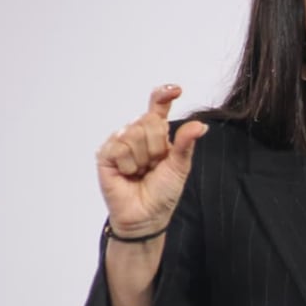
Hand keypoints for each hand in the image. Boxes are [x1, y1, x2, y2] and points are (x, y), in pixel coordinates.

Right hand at [96, 85, 207, 237]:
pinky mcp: (106, 155)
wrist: (147, 215)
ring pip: (134, 133)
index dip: (164, 95)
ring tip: (141, 172)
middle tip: (154, 165)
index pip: (157, 106)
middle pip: (149, 121)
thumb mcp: (180, 165)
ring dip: (143, 158)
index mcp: (156, 133)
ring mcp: (120, 142)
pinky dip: (128, 165)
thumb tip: (200, 125)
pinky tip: (128, 174)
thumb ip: (186, 142)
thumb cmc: (163, 192)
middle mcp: (136, 133)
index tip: (177, 91)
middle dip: (157, 147)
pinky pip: (120, 147)